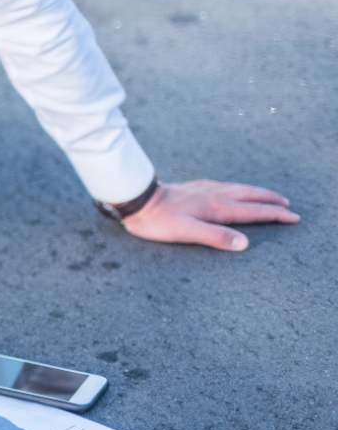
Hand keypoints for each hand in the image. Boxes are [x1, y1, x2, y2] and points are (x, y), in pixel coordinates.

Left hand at [119, 179, 298, 250]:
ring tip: (266, 195)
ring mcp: (204, 189)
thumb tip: (245, 243)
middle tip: (287, 204)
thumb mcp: (187, 232)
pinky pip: (224, 186)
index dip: (275, 214)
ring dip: (255, 192)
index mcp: (217, 207)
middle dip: (270, 200)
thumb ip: (215, 237)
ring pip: (237, 188)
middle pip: (249, 195)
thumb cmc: (159, 220)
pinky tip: (231, 190)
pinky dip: (237, 189)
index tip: (293, 217)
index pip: (254, 211)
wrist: (136, 199)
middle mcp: (214, 195)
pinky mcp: (193, 187)